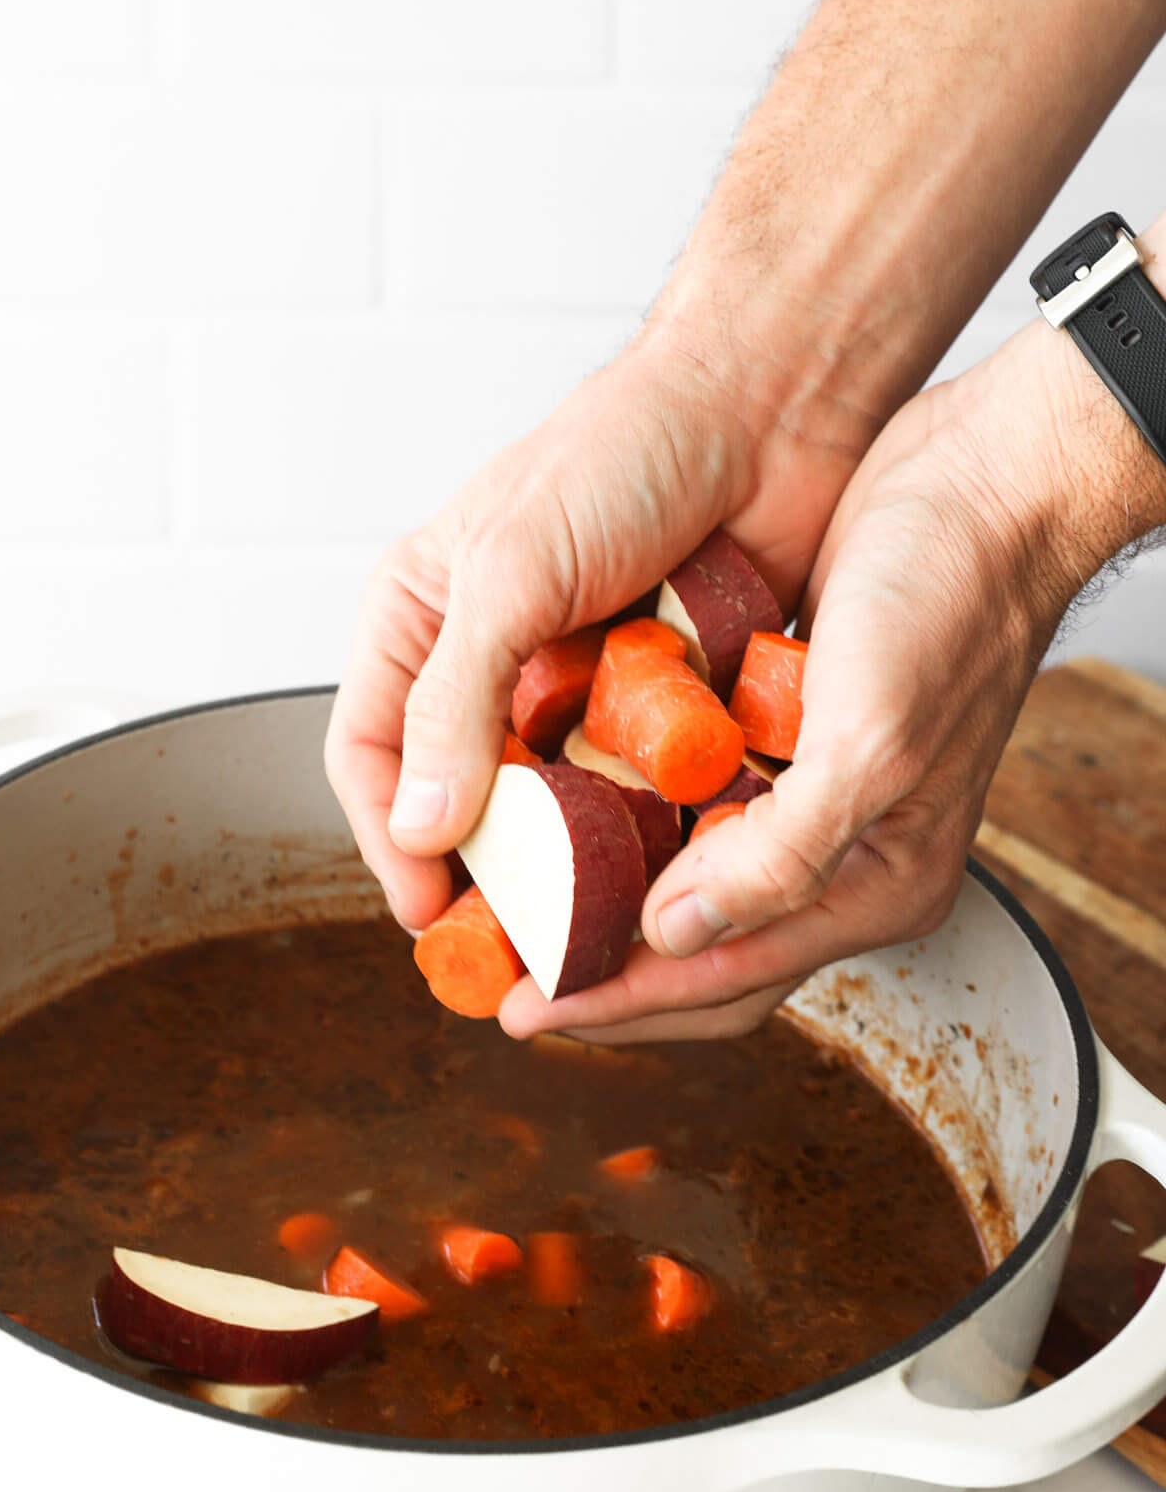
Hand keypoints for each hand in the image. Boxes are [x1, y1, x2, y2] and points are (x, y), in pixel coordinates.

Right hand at [324, 314, 865, 931]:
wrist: (771, 407)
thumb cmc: (628, 449)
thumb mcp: (514, 570)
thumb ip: (457, 698)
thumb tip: (421, 824)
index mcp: (422, 620)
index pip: (371, 757)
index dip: (389, 842)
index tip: (427, 908)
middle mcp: (489, 666)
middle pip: (457, 802)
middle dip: (478, 874)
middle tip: (504, 940)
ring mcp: (574, 693)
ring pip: (547, 813)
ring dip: (561, 867)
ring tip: (581, 921)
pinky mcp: (653, 711)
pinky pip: (632, 796)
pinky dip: (637, 835)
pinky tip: (652, 869)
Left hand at [502, 311, 1165, 1041]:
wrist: (988, 483)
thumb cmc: (949, 600)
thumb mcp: (870, 738)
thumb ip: (780, 857)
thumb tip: (674, 935)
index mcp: (878, 887)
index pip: (723, 981)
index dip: (615, 1000)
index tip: (524, 1008)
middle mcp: (847, 864)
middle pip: (704, 961)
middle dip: (606, 976)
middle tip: (505, 975)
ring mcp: (815, 810)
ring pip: (692, 894)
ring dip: (612, 907)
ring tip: (519, 907)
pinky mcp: (788, 750)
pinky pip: (696, 818)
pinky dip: (634, 832)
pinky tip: (568, 816)